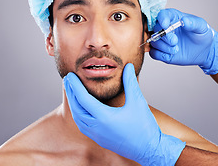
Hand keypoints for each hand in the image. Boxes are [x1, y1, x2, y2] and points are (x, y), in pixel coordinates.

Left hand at [64, 63, 184, 164]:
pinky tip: (81, 108)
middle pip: (77, 108)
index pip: (83, 99)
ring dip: (73, 103)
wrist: (150, 150)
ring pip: (78, 118)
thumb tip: (128, 67)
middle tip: (67, 80)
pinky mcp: (100, 139)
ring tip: (71, 92)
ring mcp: (97, 135)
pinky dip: (78, 114)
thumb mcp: (138, 101)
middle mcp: (97, 128)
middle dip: (70, 93)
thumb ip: (130, 82)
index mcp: (104, 118)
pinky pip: (83, 125)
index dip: (75, 86)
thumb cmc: (144, 127)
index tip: (69, 75)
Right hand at [149, 8, 217, 74]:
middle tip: (175, 41)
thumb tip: (184, 21)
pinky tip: (170, 55)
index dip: (162, 19)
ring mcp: (161, 40)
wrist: (203, 51)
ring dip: (164, 47)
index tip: (166, 25)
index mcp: (173, 17)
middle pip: (156, 29)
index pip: (162, 14)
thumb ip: (194, 23)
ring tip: (176, 49)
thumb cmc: (201, 35)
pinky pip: (154, 53)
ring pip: (154, 42)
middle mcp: (164, 28)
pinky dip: (161, 55)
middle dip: (164, 36)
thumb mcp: (202, 27)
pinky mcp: (160, 51)